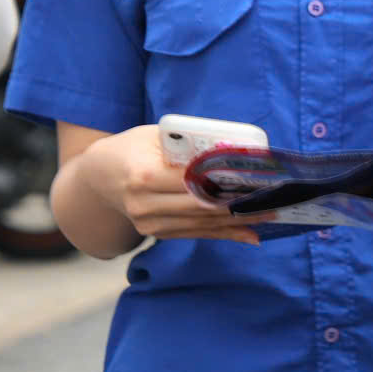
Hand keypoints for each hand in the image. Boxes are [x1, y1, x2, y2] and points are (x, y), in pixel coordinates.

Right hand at [82, 126, 262, 244]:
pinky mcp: (156, 234)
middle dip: (242, 202)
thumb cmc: (131, 148)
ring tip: (272, 212)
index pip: (196, 181)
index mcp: (144, 176)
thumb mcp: (155, 137)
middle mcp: (145, 205)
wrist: (97, 178)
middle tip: (276, 196)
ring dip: (240, 220)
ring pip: (204, 224)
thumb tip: (235, 151)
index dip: (229, 181)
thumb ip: (190, 144)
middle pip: (204, 206)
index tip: (260, 177)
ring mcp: (149, 224)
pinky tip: (252, 233)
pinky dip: (226, 233)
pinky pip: (197, 234)